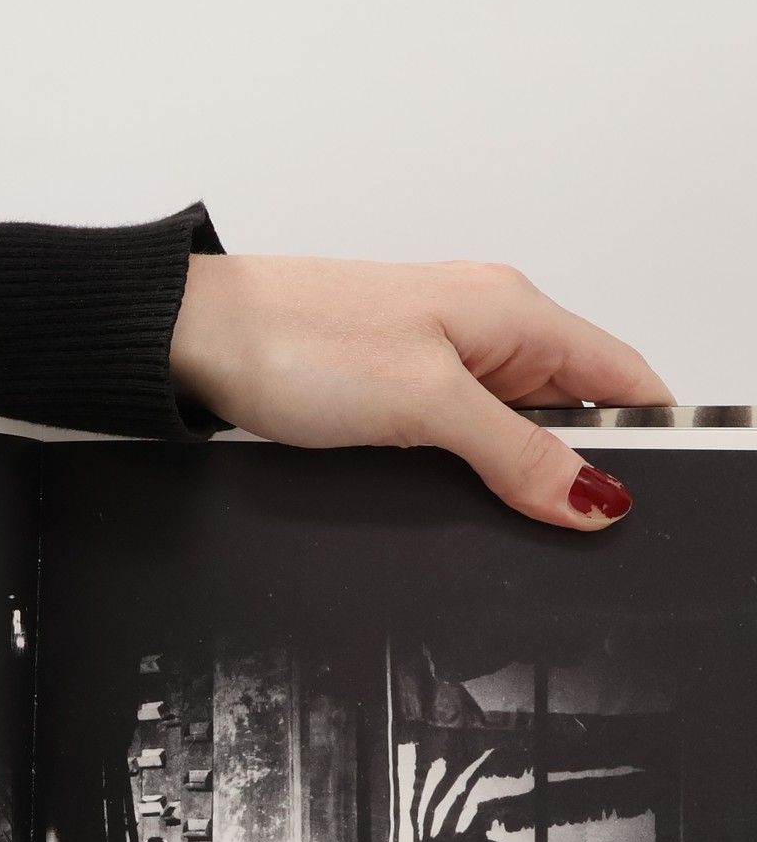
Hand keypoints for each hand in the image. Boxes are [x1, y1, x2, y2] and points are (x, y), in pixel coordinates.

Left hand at [169, 255, 672, 528]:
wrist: (193, 337)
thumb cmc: (296, 340)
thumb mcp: (426, 405)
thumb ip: (515, 453)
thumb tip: (592, 495)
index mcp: (513, 313)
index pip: (621, 377)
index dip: (648, 436)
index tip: (648, 497)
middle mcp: (482, 326)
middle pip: (569, 407)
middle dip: (575, 468)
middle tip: (566, 529)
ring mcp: (434, 355)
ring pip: (509, 425)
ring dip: (514, 471)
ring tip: (505, 515)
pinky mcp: (389, 384)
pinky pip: (455, 431)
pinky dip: (464, 466)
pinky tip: (449, 493)